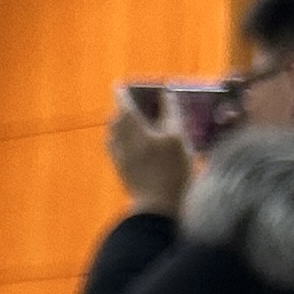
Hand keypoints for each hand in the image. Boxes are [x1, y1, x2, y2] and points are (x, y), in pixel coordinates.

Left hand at [105, 99, 194, 215]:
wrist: (157, 208)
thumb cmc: (172, 172)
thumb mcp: (178, 138)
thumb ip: (170, 113)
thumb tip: (165, 93)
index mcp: (134, 130)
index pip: (124, 104)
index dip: (123, 93)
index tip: (121, 84)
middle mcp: (121, 142)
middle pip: (117, 119)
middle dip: (123, 108)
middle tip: (132, 101)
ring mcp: (119, 158)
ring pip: (115, 133)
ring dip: (122, 123)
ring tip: (134, 119)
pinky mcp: (122, 171)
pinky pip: (116, 147)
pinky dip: (122, 138)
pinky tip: (133, 141)